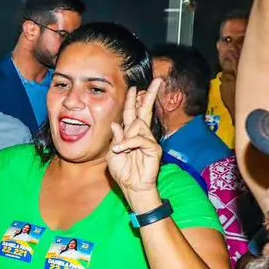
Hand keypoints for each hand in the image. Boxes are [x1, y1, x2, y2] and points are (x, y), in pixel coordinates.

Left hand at [108, 79, 164, 203]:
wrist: (132, 187)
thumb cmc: (123, 172)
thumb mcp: (113, 154)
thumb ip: (115, 139)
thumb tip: (116, 124)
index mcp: (130, 134)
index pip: (133, 113)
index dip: (133, 101)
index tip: (135, 88)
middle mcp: (141, 134)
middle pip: (145, 111)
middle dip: (149, 96)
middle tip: (156, 81)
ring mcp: (149, 141)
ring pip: (139, 126)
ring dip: (127, 136)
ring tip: (121, 150)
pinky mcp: (154, 149)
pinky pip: (140, 139)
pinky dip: (129, 143)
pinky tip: (122, 150)